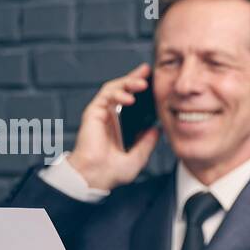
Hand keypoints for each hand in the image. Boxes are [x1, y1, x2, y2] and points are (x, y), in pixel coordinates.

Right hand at [67, 63, 159, 190]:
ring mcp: (101, 113)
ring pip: (114, 89)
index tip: (152, 80)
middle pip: (123, 90)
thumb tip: (157, 130)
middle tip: (148, 71)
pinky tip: (129, 97)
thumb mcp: (138, 157)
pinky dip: (117, 93)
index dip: (140, 89)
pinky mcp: (93, 113)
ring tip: (142, 84)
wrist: (95, 177)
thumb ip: (147, 142)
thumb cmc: (112, 172)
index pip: (131, 101)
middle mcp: (110, 117)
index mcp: (120, 125)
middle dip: (135, 78)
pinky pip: (105, 96)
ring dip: (128, 82)